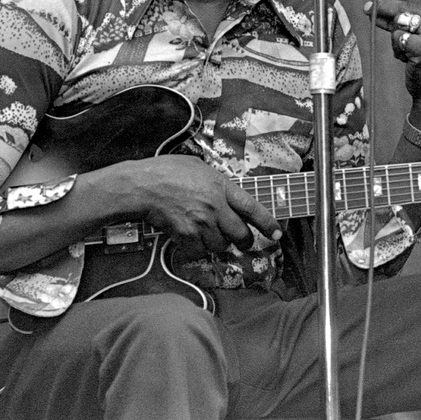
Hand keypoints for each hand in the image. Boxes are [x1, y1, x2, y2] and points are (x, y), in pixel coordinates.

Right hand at [126, 155, 281, 261]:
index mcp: (222, 186)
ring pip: (221, 246)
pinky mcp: (186, 236)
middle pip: (241, 235)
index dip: (268, 223)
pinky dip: (197, 251)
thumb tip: (227, 193)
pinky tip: (190, 240)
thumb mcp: (199, 167)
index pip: (253, 208)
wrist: (143, 185)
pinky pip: (200, 253)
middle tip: (241, 240)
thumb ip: (217, 182)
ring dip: (218, 245)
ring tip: (207, 235)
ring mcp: (201, 223)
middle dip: (244, 241)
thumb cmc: (167, 171)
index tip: (277, 233)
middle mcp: (215, 206)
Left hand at [364, 0, 420, 123]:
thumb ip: (403, 17)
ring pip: (399, 23)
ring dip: (395, 37)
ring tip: (407, 50)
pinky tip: (409, 59)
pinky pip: (397, 39)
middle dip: (384, 9)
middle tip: (368, 8)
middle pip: (406, 6)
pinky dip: (397, 49)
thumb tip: (371, 6)